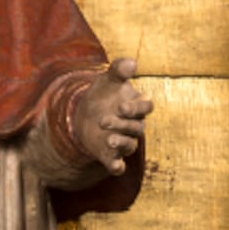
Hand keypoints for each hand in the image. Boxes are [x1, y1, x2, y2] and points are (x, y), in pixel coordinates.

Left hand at [72, 58, 151, 175]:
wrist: (84, 113)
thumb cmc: (103, 94)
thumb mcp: (108, 79)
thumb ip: (119, 70)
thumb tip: (132, 62)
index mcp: (136, 107)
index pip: (145, 108)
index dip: (136, 108)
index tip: (121, 106)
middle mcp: (133, 126)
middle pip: (136, 128)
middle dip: (122, 125)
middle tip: (103, 120)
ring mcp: (124, 141)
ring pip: (130, 145)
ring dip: (121, 143)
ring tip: (109, 139)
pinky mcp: (111, 155)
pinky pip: (118, 164)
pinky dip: (118, 166)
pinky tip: (116, 167)